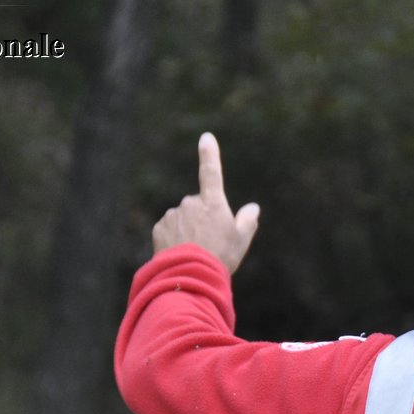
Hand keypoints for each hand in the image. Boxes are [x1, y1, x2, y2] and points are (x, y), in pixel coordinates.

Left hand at [151, 131, 260, 271]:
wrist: (189, 275)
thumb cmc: (220, 257)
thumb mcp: (241, 241)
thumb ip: (247, 221)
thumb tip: (253, 208)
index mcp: (213, 202)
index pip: (212, 172)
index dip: (209, 154)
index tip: (206, 137)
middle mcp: (191, 203)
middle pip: (198, 207)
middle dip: (202, 220)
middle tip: (210, 244)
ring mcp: (174, 214)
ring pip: (182, 219)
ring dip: (188, 231)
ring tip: (195, 253)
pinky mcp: (160, 228)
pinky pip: (169, 230)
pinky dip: (174, 239)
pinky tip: (181, 254)